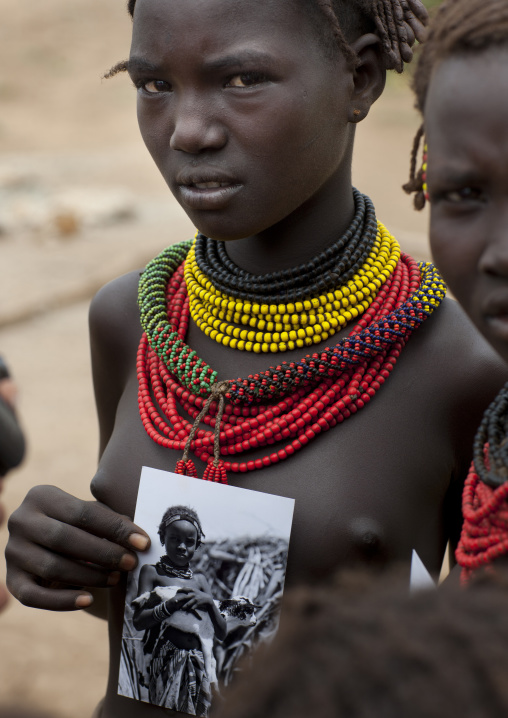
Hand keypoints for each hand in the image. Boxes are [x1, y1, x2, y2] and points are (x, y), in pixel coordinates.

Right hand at [6, 485, 149, 610]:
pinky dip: (62, 601)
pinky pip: (34, 597)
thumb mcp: (87, 515)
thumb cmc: (74, 525)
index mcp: (41, 496)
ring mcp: (13, 551)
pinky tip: (87, 600)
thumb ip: (108, 521)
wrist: (42, 542)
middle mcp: (21, 521)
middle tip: (130, 563)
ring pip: (53, 568)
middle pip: (65, 539)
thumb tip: (137, 537)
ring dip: (90, 576)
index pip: (83, 512)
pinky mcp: (12, 580)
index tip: (143, 542)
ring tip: (115, 578)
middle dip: (104, 553)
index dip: (116, 529)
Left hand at [171, 588, 210, 614]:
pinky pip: (192, 608)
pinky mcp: (197, 603)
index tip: (176, 591)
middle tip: (175, 601)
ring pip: (188, 604)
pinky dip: (189, 610)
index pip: (185, 589)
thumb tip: (182, 587)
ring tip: (180, 609)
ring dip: (184, 607)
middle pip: (185, 597)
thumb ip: (189, 589)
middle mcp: (194, 594)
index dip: (180, 590)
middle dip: (180, 599)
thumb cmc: (200, 594)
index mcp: (193, 590)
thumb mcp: (195, 590)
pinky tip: (187, 612)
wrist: (207, 599)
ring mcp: (195, 599)